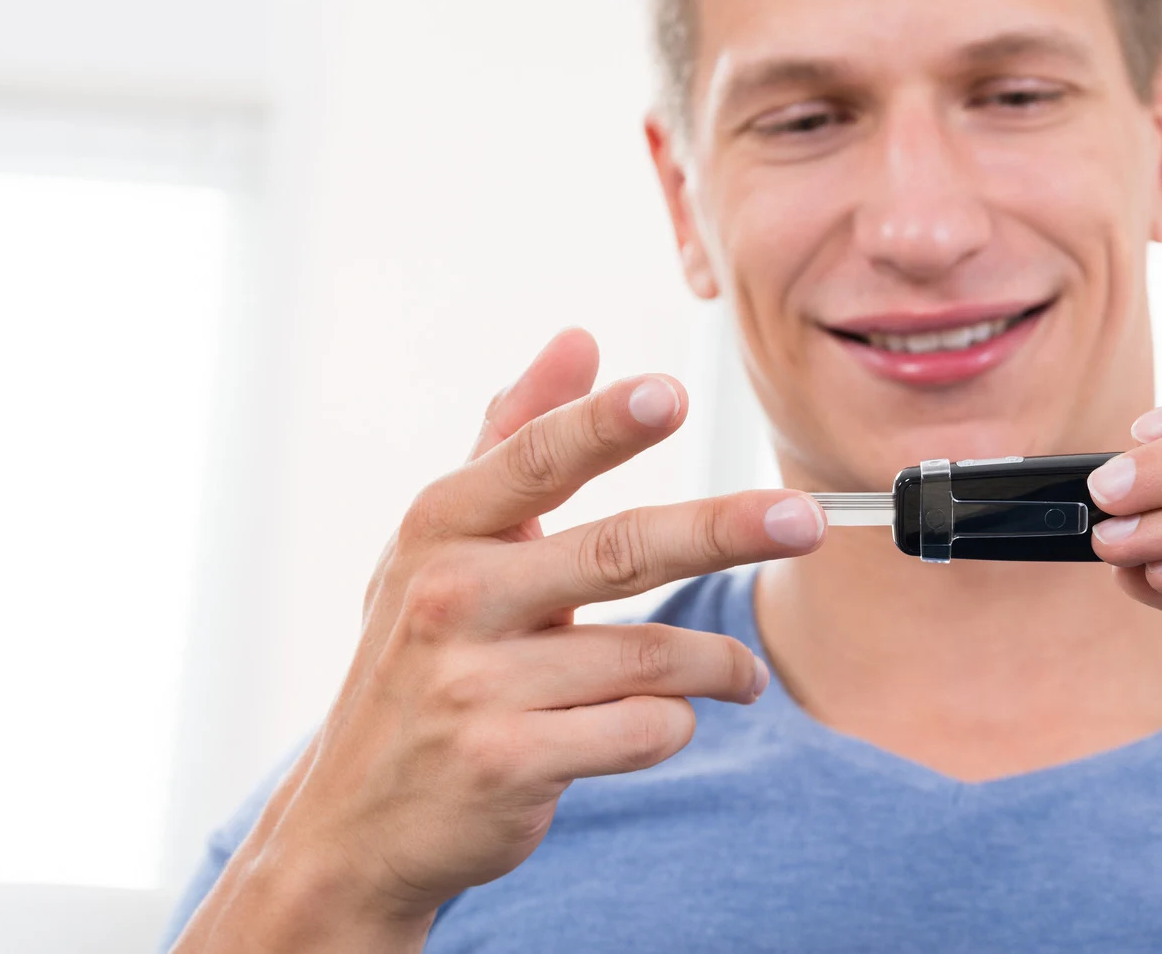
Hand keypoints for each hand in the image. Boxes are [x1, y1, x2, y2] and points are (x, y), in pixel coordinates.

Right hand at [172, 329, 826, 951]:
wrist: (355, 823)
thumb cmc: (422, 656)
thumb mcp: (444, 542)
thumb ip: (515, 437)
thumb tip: (580, 337)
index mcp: (441, 529)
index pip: (532, 460)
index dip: (602, 425)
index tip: (670, 392)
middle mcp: (451, 599)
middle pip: (618, 552)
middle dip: (724, 530)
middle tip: (806, 520)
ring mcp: (475, 686)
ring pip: (649, 657)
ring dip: (717, 664)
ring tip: (744, 677)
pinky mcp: (508, 764)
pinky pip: (641, 730)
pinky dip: (674, 726)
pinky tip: (669, 723)